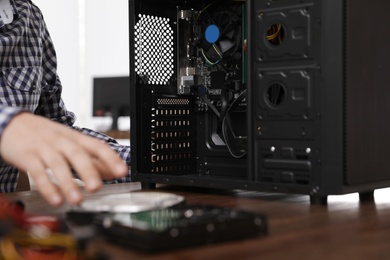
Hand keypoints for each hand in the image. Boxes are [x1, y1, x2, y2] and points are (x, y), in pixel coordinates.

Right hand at [0, 112, 127, 205]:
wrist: (12, 122)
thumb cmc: (45, 134)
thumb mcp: (69, 141)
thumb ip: (90, 157)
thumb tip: (110, 172)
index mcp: (75, 137)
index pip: (97, 145)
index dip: (111, 158)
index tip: (122, 171)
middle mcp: (62, 141)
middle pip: (77, 154)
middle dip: (89, 171)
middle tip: (97, 188)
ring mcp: (44, 148)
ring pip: (58, 164)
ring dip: (68, 183)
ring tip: (77, 200)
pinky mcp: (27, 156)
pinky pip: (37, 172)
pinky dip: (47, 186)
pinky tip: (55, 198)